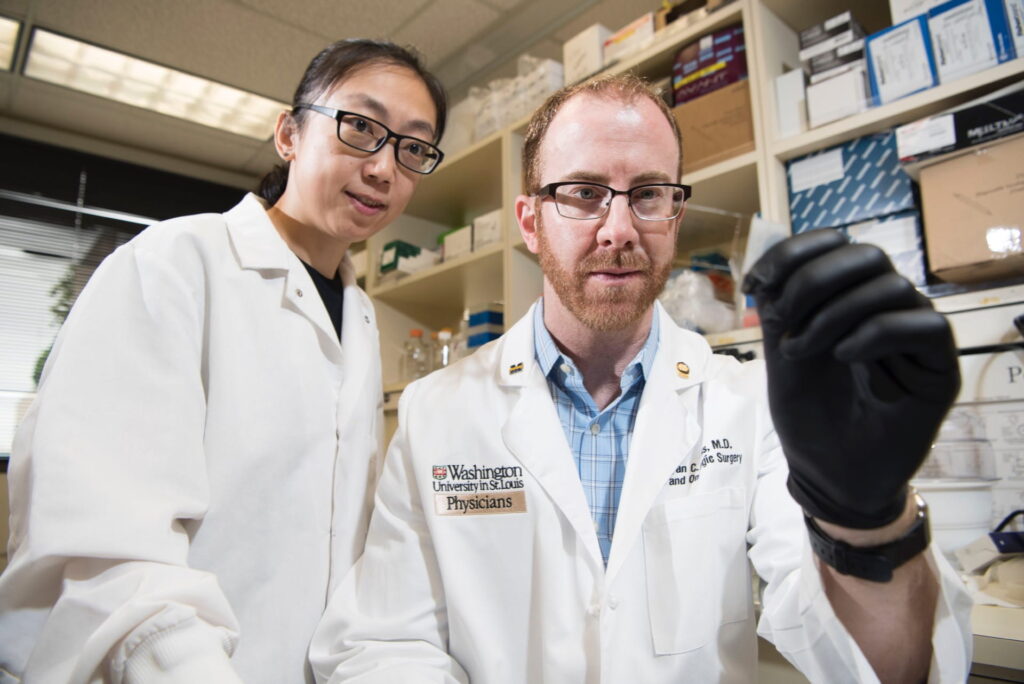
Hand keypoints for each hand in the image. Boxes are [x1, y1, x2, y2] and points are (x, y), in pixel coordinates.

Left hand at [742, 229, 959, 528]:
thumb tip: (770, 271)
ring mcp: (913, 334)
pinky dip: (874, 334)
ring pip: (891, 286)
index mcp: (848, 299)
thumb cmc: (811, 417)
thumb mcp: (783, 356)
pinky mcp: (937, 366)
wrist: (832, 476)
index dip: (795, 253)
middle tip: (781, 317)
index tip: (756, 284)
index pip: (836, 247)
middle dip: (813, 279)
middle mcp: (886, 309)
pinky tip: (842, 357)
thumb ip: (781, 312)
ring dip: (835, 312)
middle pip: (867, 256)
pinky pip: (923, 324)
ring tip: (800, 349)